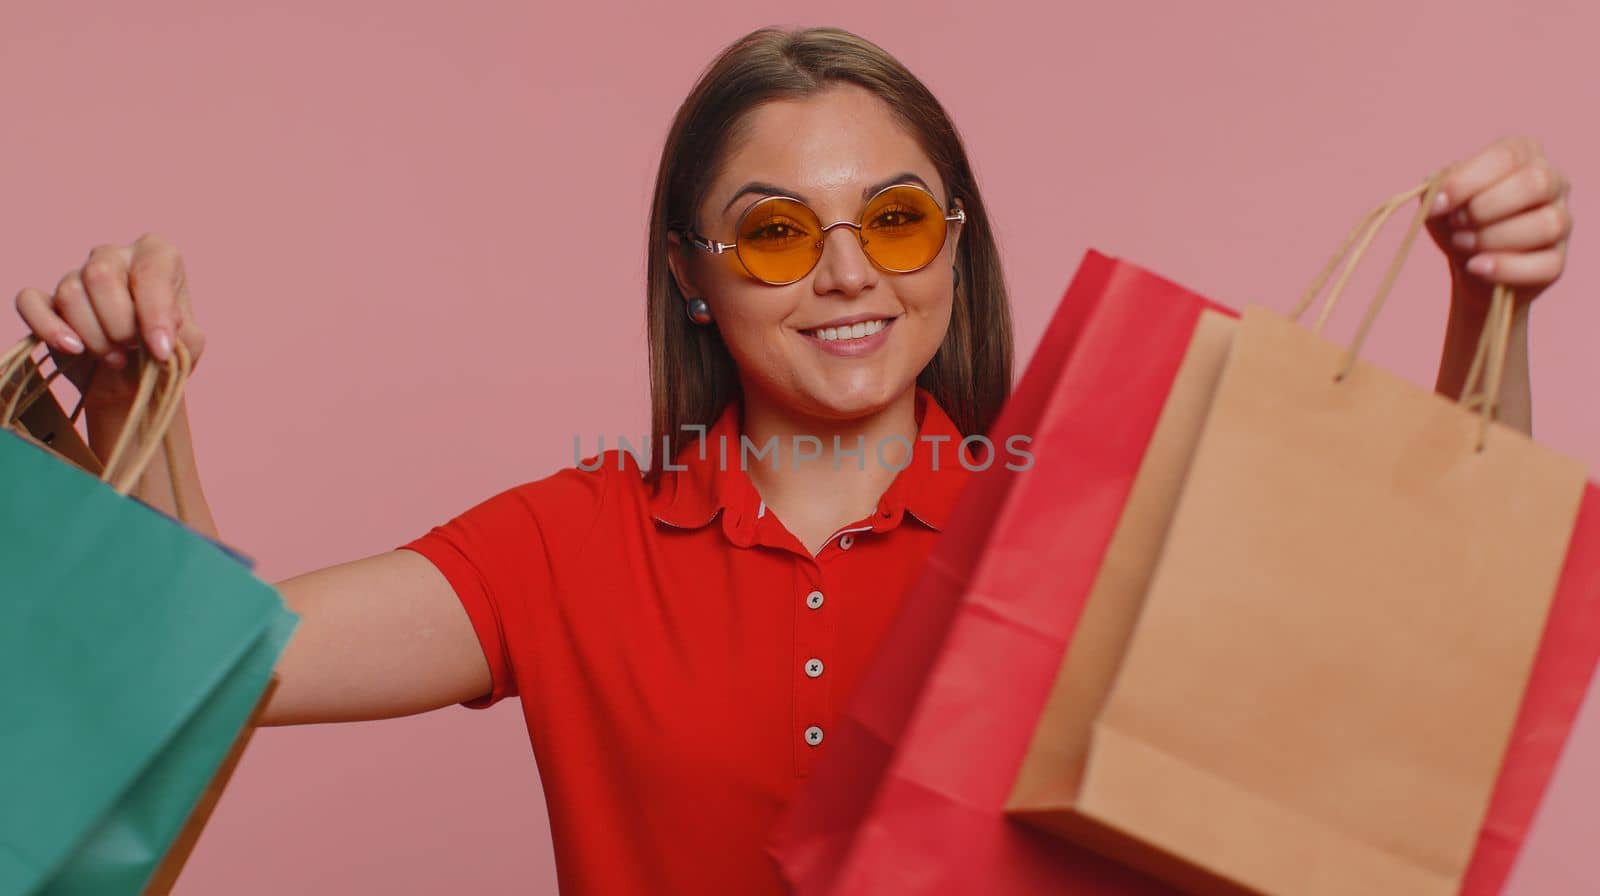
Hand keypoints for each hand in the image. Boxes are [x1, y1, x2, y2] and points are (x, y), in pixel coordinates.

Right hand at [13, 233, 204, 408]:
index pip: (150, 270)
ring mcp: (77, 274)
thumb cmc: (163, 353)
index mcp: (156, 256)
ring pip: (70, 294)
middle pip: (101, 276)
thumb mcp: (188, 346)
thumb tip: (161, 327)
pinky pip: (30, 302)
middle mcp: (114, 255)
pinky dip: (49, 329)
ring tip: (117, 359)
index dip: (154, 313)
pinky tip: (73, 349)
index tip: (160, 351)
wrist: (132, 382)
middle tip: (134, 349)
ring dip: (95, 338)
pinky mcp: (45, 300)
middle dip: (120, 326)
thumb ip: (182, 333)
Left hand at [1427, 136, 1572, 305]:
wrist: (1469, 266)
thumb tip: (1438, 195)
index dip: (1467, 181)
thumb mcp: (1441, 200)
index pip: (1507, 156)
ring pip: (1546, 225)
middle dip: (1485, 207)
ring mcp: (1561, 222)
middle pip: (1536, 183)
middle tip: (1456, 222)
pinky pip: (1545, 265)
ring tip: (1462, 243)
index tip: (1436, 205)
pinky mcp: (1557, 260)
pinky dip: (1505, 268)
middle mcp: (1553, 182)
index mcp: (1525, 154)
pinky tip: (1476, 267)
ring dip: (1493, 238)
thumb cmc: (1458, 221)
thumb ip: (1437, 189)